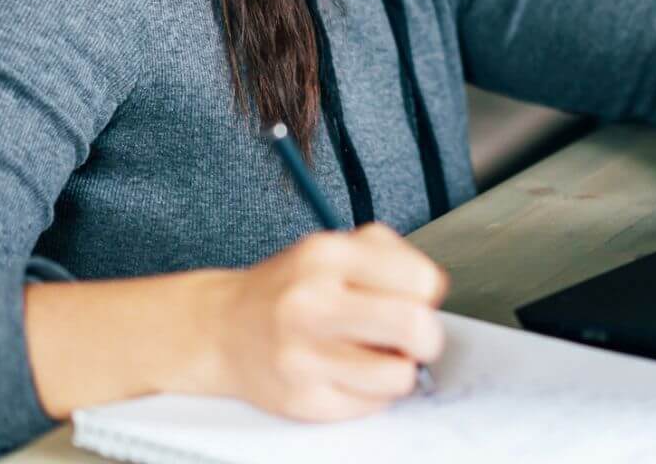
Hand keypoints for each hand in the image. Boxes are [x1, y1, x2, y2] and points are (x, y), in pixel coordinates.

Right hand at [204, 224, 448, 420]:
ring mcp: (303, 356)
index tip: (415, 299)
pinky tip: (348, 373)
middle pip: (414, 327)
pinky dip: (371, 392)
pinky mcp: (301, 400)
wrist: (221, 328)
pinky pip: (370, 405)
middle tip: (414, 338)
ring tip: (379, 357)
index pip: (420, 280)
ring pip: (398, 376)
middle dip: (428, 337)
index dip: (427, 294)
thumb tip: (434, 294)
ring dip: (400, 369)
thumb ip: (388, 259)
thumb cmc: (291, 289)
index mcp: (326, 256)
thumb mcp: (334, 249)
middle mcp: (311, 304)